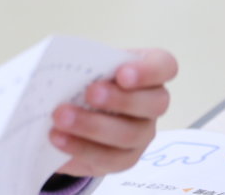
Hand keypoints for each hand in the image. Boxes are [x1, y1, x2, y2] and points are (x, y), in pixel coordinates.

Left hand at [50, 49, 177, 176]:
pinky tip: (58, 138)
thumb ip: (86, 65)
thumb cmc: (92, 79)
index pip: (165, 67)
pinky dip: (80, 148)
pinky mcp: (125, 159)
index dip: (148, 71)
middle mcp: (154, 103)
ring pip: (130, 134)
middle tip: (90, 93)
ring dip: (93, 126)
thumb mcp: (91, 66)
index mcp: (151, 71)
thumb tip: (63, 72)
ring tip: (61, 118)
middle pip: (155, 103)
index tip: (122, 74)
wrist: (82, 111)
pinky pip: (109, 159)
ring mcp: (143, 133)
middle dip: (121, 100)